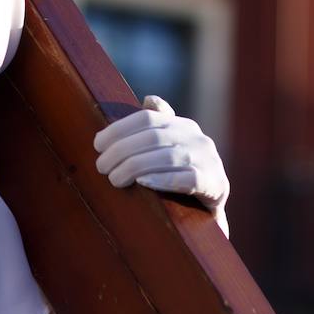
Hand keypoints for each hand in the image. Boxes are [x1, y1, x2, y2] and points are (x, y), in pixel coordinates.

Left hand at [93, 95, 229, 233]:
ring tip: (114, 178)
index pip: (147, 118)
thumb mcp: (172, 149)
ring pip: (167, 157)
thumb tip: (148, 99)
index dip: (119, 128)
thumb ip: (158, 127)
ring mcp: (209, 161)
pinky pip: (188, 179)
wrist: (210, 215)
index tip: (97, 144)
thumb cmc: (181, 178)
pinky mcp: (215, 185)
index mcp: (183, 126)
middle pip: (153, 137)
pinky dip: (162, 179)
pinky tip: (142, 183)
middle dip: (121, 150)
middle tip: (101, 166)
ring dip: (135, 166)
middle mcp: (198, 138)